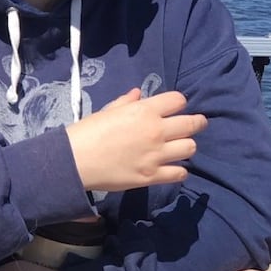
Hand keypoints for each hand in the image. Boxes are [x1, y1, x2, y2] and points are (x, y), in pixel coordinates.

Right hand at [66, 88, 207, 191]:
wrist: (74, 161)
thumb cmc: (87, 132)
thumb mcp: (106, 111)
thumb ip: (126, 102)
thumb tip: (138, 94)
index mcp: (144, 111)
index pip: (178, 100)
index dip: (177, 103)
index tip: (174, 108)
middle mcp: (156, 131)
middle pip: (192, 124)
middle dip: (196, 122)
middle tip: (194, 125)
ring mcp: (156, 155)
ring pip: (190, 147)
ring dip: (186, 146)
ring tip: (178, 147)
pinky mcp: (152, 176)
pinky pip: (180, 173)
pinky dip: (178, 170)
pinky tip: (171, 167)